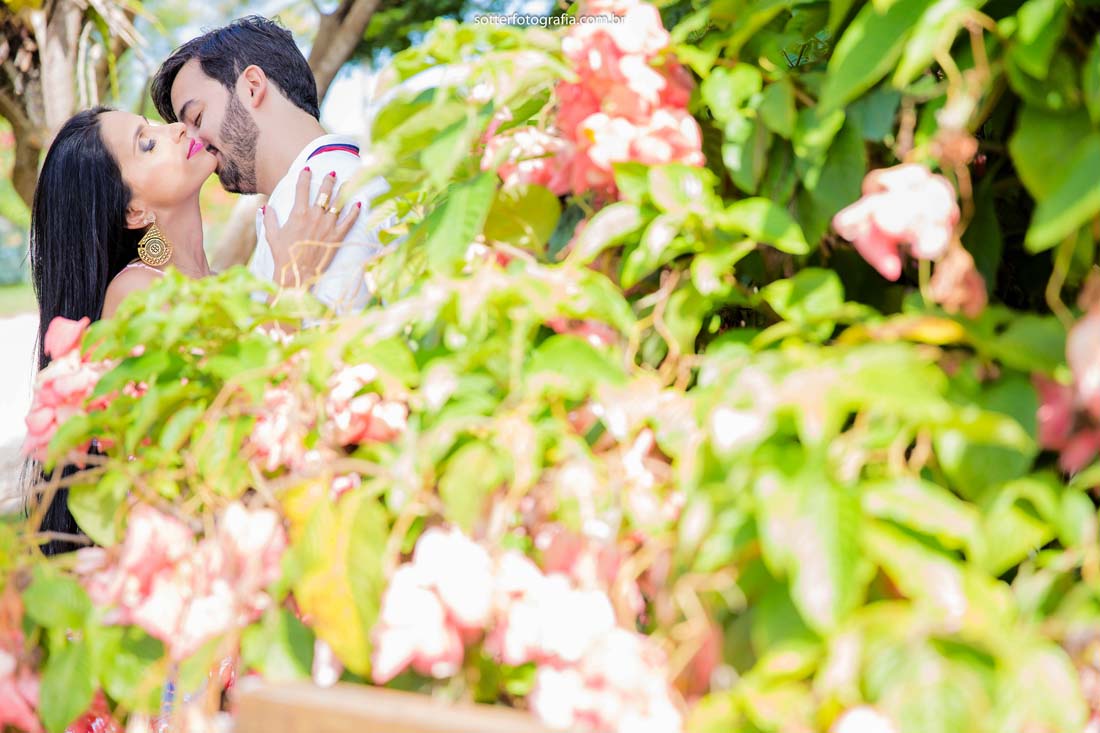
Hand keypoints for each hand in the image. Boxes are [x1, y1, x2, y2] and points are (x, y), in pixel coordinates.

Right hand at [266, 167, 361, 287]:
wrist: (297, 273)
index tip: (307, 169)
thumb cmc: (283, 255)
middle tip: (332, 172)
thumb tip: (265, 207)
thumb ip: (269, 219)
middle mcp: (314, 217)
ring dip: (343, 191)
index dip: (304, 177)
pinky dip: (354, 211)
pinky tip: (358, 203)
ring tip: (347, 182)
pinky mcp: (337, 237)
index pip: (302, 189)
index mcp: (298, 214)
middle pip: (324, 192)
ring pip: (338, 203)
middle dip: (328, 180)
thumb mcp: (271, 235)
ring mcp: (327, 226)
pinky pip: (349, 221)